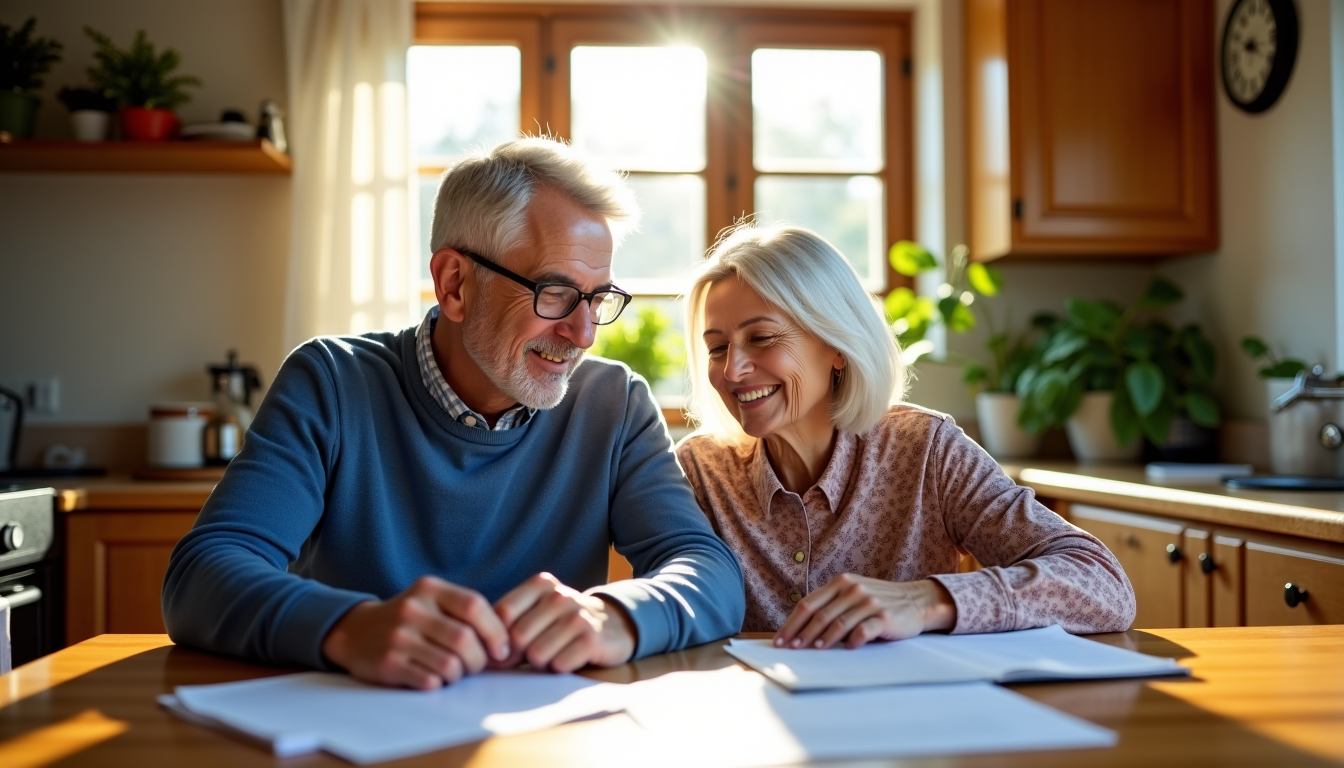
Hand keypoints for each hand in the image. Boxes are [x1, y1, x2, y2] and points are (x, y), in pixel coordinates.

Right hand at [321, 576, 510, 689]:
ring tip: (452, 672)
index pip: (474, 606)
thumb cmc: (409, 620)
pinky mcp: (387, 663)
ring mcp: (398, 636)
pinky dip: (438, 684)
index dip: (495, 632)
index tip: (501, 651)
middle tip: (474, 666)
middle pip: (465, 640)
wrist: (355, 632)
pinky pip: (428, 681)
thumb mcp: (433, 601)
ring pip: (449, 664)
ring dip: (458, 675)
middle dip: (478, 660)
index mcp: (430, 589)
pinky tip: (431, 677)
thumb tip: (507, 645)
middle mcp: (413, 609)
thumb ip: (466, 613)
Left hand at [491, 573, 636, 672]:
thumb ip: (507, 626)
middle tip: (531, 655)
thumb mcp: (536, 613)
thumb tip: (481, 655)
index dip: (496, 638)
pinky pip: (559, 665)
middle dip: (519, 655)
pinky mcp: (592, 639)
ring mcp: (577, 616)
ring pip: (536, 654)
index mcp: (541, 584)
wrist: (613, 625)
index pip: (502, 613)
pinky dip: (559, 669)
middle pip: (517, 637)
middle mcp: (559, 596)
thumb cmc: (562, 624)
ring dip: (540, 663)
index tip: (502, 651)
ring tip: (553, 654)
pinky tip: (569, 658)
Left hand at [774, 575, 956, 649]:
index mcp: (840, 583)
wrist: (916, 601)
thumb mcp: (853, 596)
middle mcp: (852, 589)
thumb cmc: (879, 602)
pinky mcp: (884, 616)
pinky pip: (864, 630)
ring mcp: (868, 602)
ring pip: (838, 623)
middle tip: (791, 650)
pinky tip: (847, 648)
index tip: (780, 640)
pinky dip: (853, 640)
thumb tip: (800, 630)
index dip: (791, 623)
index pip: (808, 604)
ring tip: (812, 650)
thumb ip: (831, 606)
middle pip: (819, 614)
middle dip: (801, 633)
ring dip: (823, 639)